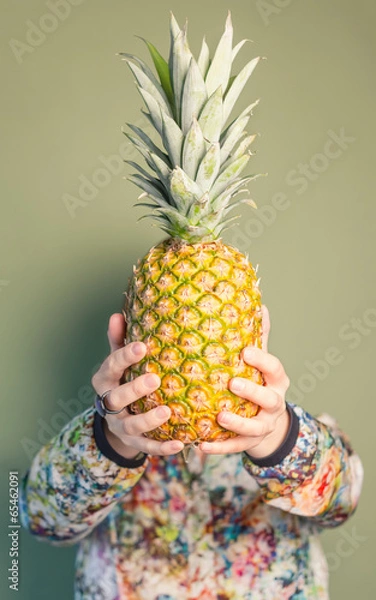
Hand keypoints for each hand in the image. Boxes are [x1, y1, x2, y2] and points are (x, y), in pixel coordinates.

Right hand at [91, 314, 183, 459]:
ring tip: (167, 411)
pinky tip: (180, 443)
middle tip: (155, 379)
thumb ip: (118, 341)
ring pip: (131, 425)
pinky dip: (162, 447)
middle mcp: (109, 403)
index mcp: (105, 380)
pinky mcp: (133, 443)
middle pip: (117, 398)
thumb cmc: (122, 381)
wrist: (116, 419)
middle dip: (134, 389)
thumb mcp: (118, 362)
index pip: (111, 367)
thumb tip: (117, 315)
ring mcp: (120, 425)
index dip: (125, 356)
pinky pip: (148, 447)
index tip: (142, 345)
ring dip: (149, 420)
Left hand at [200, 305, 290, 459]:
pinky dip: (219, 448)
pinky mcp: (249, 443)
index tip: (245, 351)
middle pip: (269, 398)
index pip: (274, 368)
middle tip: (232, 383)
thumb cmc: (258, 382)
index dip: (262, 360)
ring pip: (254, 426)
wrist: (266, 422)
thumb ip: (259, 337)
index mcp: (276, 380)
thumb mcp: (261, 362)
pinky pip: (235, 447)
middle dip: (252, 391)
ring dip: (237, 423)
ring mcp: (262, 425)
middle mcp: (273, 403)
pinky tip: (201, 445)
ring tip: (220, 416)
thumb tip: (260, 304)